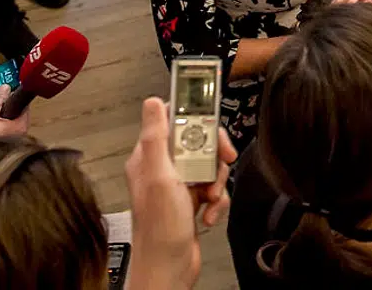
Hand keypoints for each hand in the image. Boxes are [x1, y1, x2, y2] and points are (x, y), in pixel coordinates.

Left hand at [125, 97, 236, 289]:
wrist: (168, 269)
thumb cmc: (160, 229)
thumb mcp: (160, 177)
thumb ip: (156, 138)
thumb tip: (152, 101)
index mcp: (149, 157)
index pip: (175, 120)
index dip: (197, 120)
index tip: (212, 127)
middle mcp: (162, 168)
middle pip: (199, 142)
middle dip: (214, 156)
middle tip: (222, 163)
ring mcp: (178, 185)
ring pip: (210, 165)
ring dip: (217, 182)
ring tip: (211, 198)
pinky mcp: (191, 201)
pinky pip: (214, 187)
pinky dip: (218, 200)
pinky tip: (209, 213)